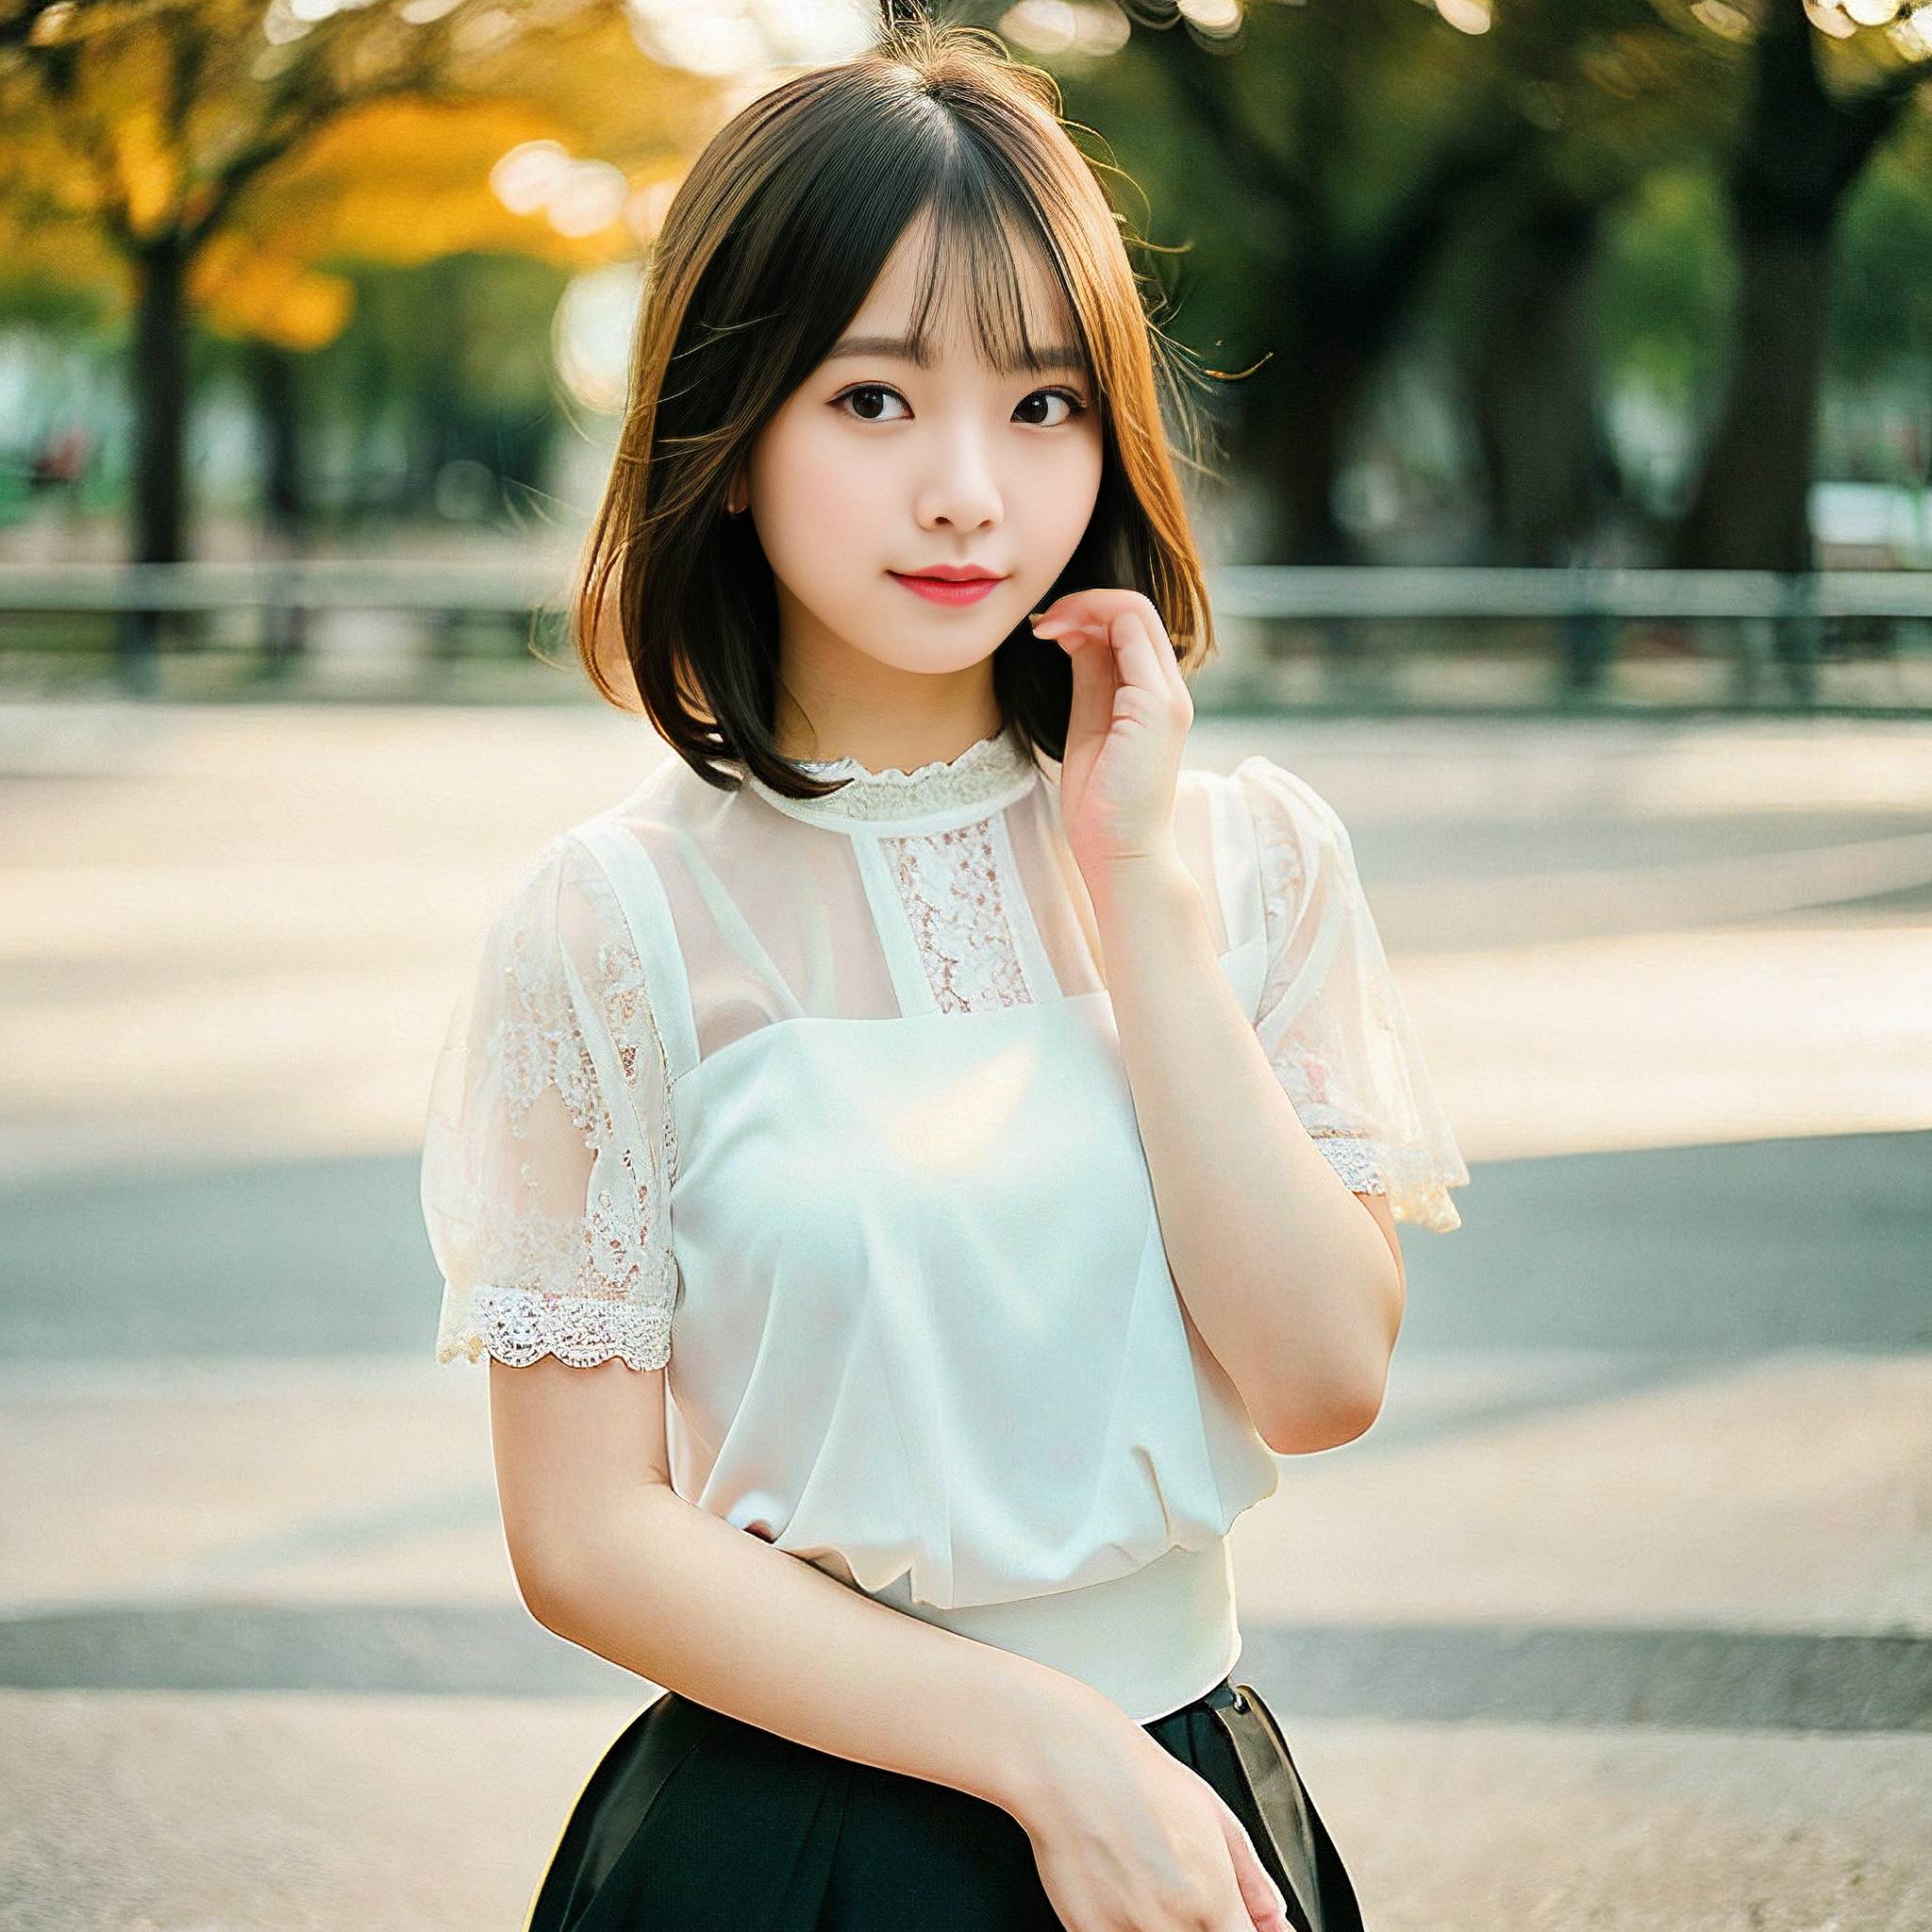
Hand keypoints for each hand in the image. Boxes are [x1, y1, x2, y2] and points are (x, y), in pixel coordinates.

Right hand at [1010, 1697, 1293, 1931]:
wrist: (1068, 1764)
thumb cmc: (1137, 1777)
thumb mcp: (1213, 1816)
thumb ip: (1251, 1879)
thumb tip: (1275, 1920)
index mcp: (1211, 1900)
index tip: (1242, 1924)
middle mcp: (1171, 1926)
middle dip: (1206, 1925)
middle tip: (1188, 1896)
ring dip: (1167, 1924)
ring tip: (1151, 1886)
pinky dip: (1128, 1924)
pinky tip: (1123, 1892)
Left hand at [1030, 588, 1193, 881]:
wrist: (1118, 852)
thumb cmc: (1100, 802)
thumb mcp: (1088, 723)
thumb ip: (1090, 676)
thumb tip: (1072, 630)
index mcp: (1153, 695)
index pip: (1131, 625)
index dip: (1088, 612)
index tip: (1046, 629)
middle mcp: (1168, 690)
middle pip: (1137, 608)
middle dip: (1083, 601)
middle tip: (1041, 622)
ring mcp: (1166, 696)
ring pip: (1136, 610)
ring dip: (1084, 606)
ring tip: (1046, 627)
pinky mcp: (1155, 706)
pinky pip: (1131, 634)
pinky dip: (1089, 622)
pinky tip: (1055, 637)